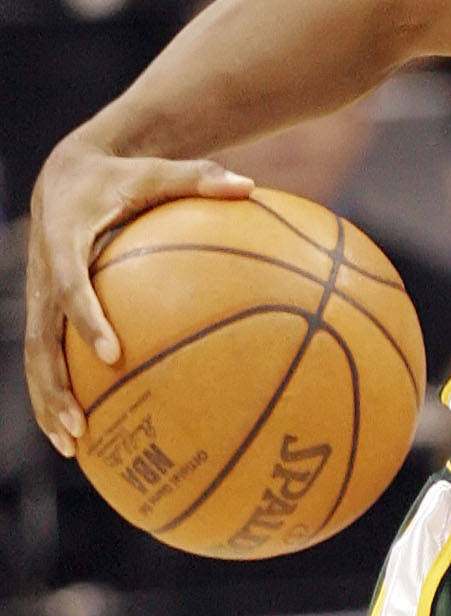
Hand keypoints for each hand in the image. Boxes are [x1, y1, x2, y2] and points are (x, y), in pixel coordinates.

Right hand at [23, 137, 251, 456]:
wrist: (68, 173)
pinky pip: (48, 355)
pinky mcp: (42, 309)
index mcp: (65, 241)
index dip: (88, 321)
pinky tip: (86, 427)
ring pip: (36, 358)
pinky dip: (58, 390)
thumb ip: (199, 178)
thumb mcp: (158, 169)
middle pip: (40, 341)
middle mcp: (43, 274)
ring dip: (48, 402)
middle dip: (55, 387)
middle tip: (80, 426)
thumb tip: (250, 184)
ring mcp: (38, 296)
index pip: (72, 287)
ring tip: (72, 446)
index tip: (114, 354)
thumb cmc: (123, 174)